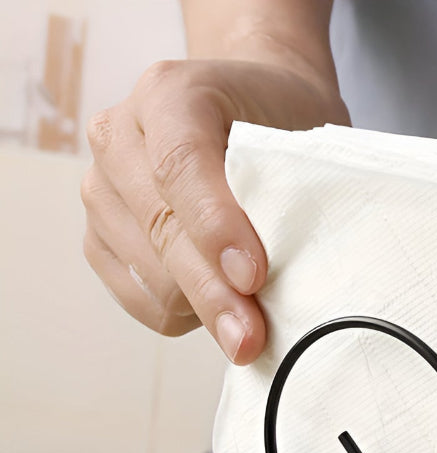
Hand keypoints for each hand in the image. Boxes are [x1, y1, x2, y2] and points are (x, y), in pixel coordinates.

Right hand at [81, 58, 348, 362]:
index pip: (180, 164)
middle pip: (162, 232)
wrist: (257, 115)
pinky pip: (142, 303)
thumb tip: (273, 285)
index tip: (253, 277)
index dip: (216, 227)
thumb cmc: (285, 132)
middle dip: (214, 294)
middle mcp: (118, 136)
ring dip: (205, 306)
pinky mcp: (99, 240)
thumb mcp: (300, 141)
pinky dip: (186, 316)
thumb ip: (288, 195)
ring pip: (151, 279)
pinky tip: (220, 299)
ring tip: (252, 301)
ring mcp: (101, 189)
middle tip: (254, 339)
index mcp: (170, 93)